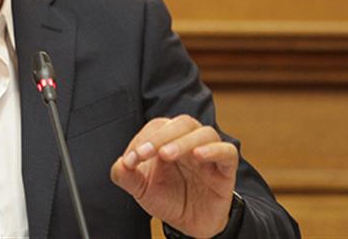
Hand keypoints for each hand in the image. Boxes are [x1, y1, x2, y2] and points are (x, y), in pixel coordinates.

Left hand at [109, 115, 237, 237]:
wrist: (190, 224)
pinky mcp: (226, 168)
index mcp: (169, 140)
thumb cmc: (168, 199)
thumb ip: (126, 175)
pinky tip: (199, 156)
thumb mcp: (141, 189)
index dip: (144, 139)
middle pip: (182, 123)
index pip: (158, 126)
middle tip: (145, 153)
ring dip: (184, 141)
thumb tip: (120, 163)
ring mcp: (210, 153)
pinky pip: (227, 151)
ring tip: (167, 155)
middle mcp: (190, 141)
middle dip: (161, 136)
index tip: (130, 160)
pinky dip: (214, 150)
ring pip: (204, 133)